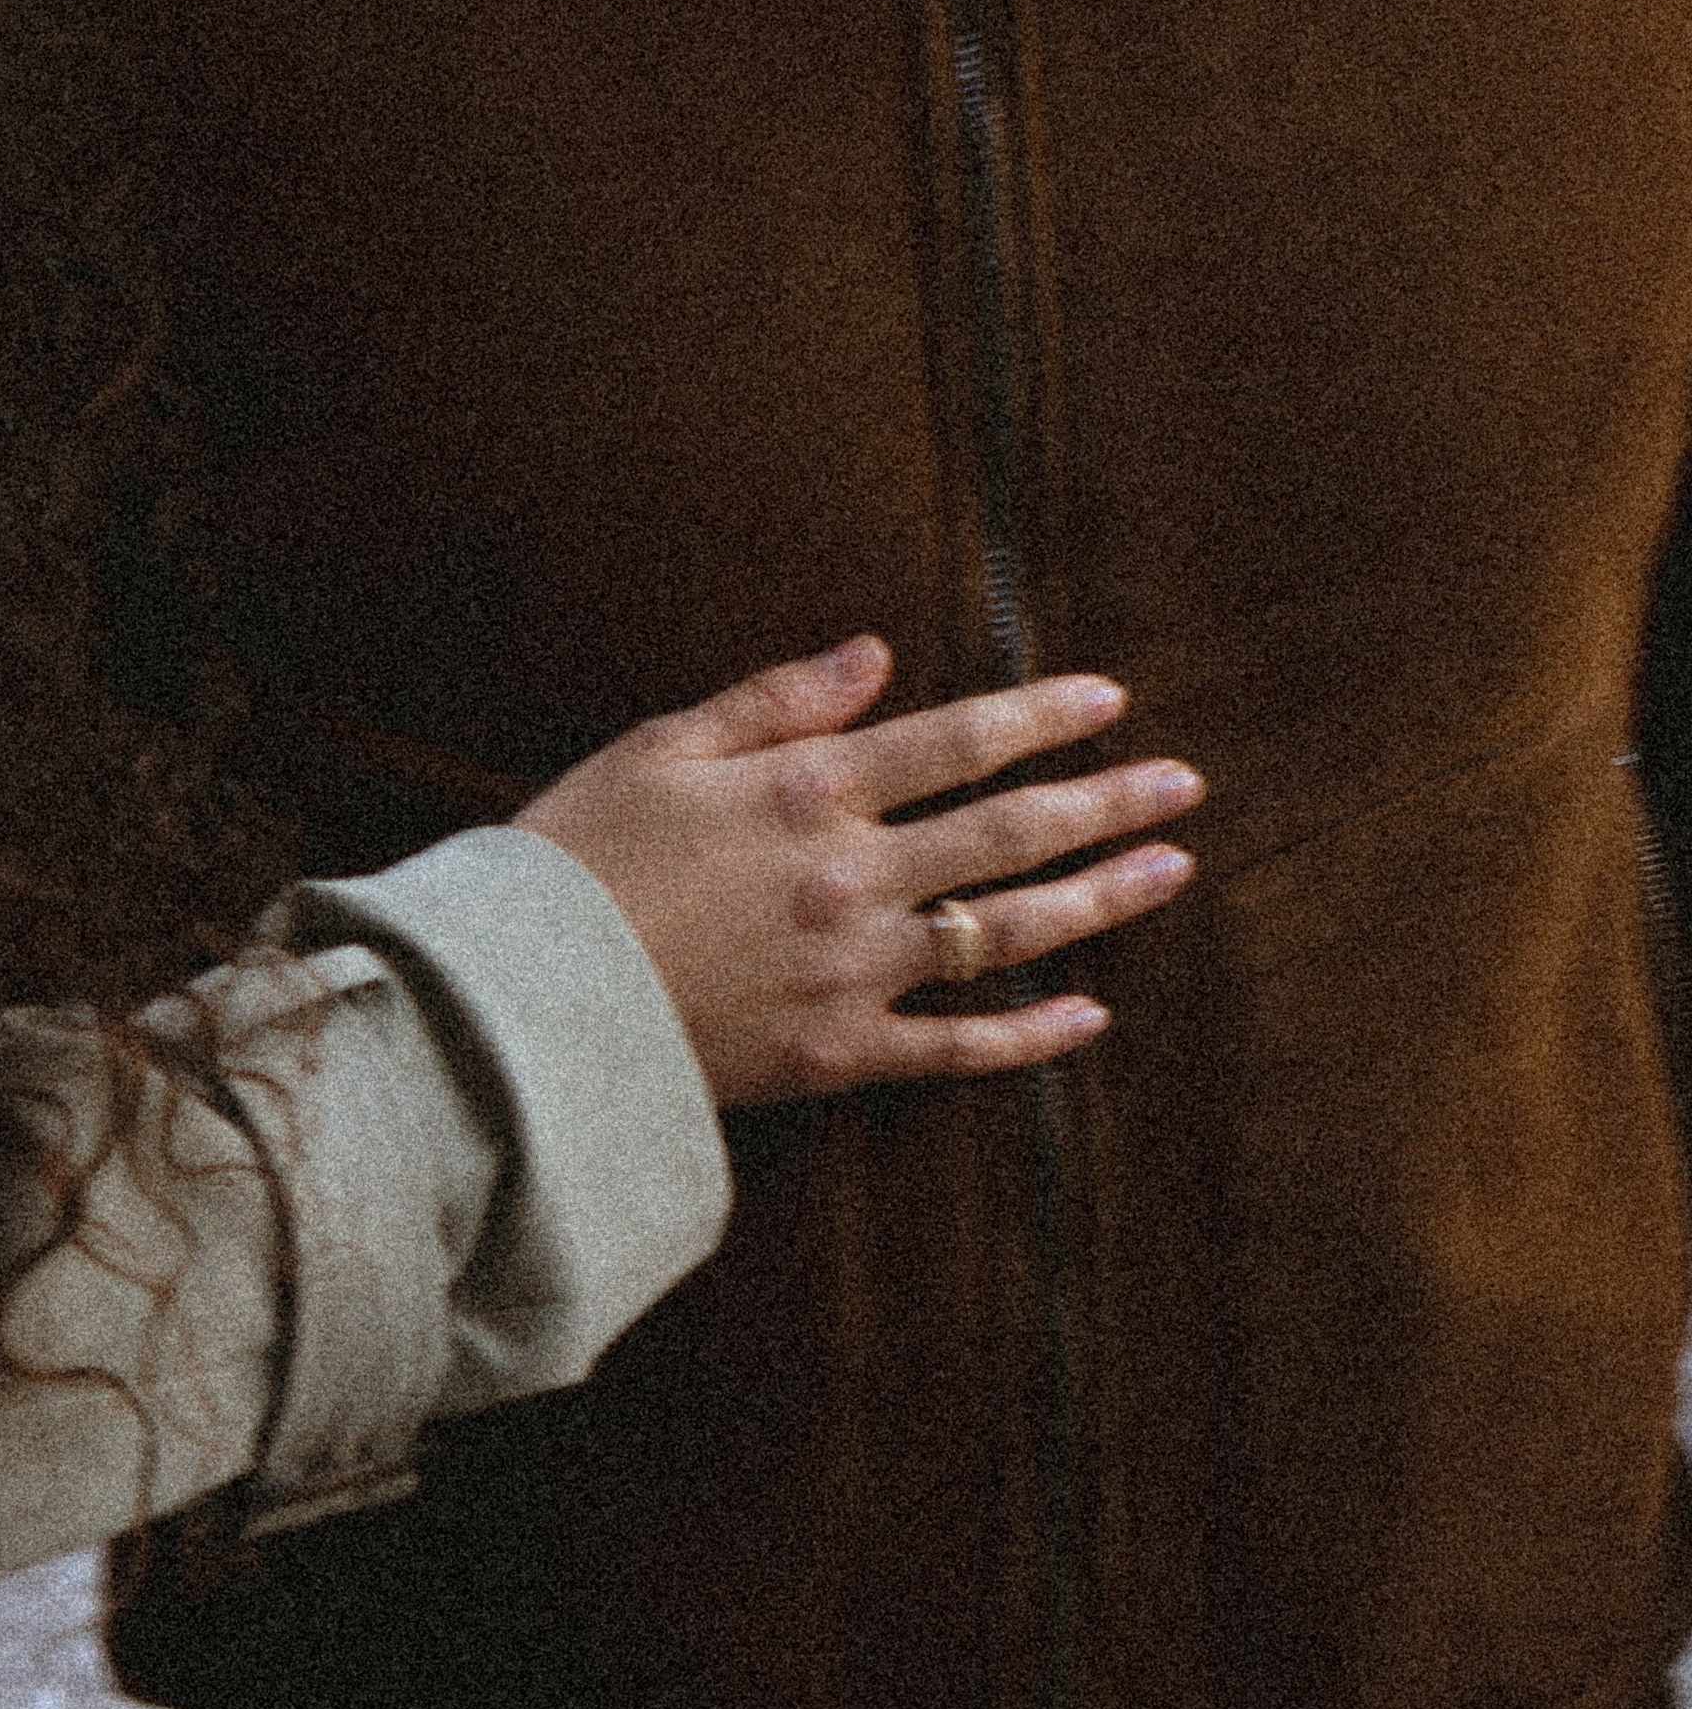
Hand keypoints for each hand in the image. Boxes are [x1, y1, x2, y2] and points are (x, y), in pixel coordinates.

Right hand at [514, 635, 1199, 1105]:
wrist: (524, 1004)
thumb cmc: (577, 857)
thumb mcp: (662, 747)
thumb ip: (776, 701)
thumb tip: (876, 654)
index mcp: (809, 791)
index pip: (958, 741)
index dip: (1042, 718)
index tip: (1111, 702)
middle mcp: (853, 877)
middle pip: (1008, 832)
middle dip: (1106, 801)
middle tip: (1184, 783)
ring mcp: (856, 972)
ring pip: (1008, 932)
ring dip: (1100, 899)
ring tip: (1172, 869)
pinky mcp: (840, 1054)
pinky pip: (959, 1047)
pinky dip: (1031, 1036)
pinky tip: (1092, 1017)